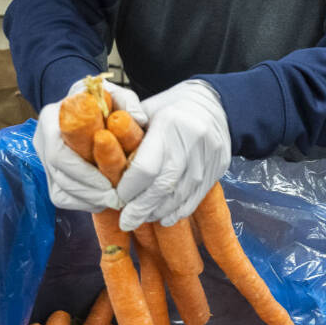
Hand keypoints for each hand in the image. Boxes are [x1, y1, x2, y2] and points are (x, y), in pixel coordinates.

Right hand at [32, 78, 146, 211]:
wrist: (86, 108)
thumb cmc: (100, 101)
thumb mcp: (115, 93)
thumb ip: (128, 102)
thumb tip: (139, 120)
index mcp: (51, 118)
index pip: (58, 154)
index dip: (83, 173)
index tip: (107, 183)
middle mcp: (42, 139)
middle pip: (59, 177)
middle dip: (88, 192)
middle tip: (114, 199)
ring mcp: (43, 159)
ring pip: (59, 192)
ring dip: (86, 200)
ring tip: (111, 201)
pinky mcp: (50, 175)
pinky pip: (61, 197)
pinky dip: (82, 203)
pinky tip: (100, 200)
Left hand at [117, 80, 230, 230]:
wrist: (213, 102)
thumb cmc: (170, 108)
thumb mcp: (147, 111)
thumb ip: (129, 136)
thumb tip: (106, 169)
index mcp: (168, 124)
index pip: (146, 167)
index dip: (130, 188)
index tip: (117, 198)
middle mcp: (191, 141)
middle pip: (163, 185)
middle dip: (142, 207)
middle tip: (127, 222)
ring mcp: (208, 155)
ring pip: (181, 194)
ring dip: (159, 210)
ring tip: (144, 218)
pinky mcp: (219, 167)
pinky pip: (197, 196)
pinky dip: (180, 210)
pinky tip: (165, 217)